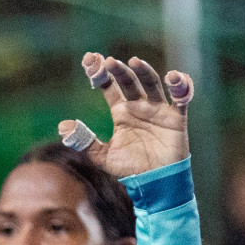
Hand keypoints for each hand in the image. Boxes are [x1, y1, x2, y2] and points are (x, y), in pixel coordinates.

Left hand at [58, 53, 191, 179]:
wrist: (155, 184)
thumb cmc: (130, 169)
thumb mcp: (102, 156)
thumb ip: (84, 141)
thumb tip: (62, 126)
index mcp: (121, 112)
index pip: (109, 87)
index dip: (100, 74)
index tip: (90, 60)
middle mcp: (139, 106)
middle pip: (128, 82)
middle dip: (118, 71)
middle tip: (108, 62)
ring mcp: (158, 110)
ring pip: (151, 84)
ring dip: (144, 72)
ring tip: (134, 62)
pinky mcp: (176, 117)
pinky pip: (181, 98)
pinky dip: (181, 86)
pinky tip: (174, 77)